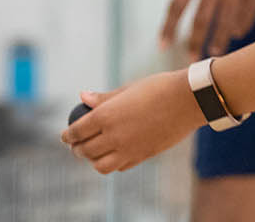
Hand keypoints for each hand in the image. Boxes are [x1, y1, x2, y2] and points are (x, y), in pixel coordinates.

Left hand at [61, 71, 203, 173]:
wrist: (188, 100)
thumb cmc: (158, 88)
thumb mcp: (128, 89)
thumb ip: (103, 98)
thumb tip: (82, 97)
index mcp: (106, 115)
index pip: (76, 132)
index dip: (67, 135)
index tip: (66, 135)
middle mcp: (113, 136)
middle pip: (84, 150)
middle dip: (76, 148)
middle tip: (76, 145)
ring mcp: (128, 149)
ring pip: (100, 165)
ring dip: (93, 160)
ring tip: (94, 153)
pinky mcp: (142, 156)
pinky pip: (120, 166)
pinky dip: (112, 163)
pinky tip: (114, 153)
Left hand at [161, 0, 254, 59]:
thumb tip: (183, 18)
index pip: (177, 5)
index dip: (168, 28)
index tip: (163, 46)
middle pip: (201, 21)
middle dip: (194, 44)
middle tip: (191, 60)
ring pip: (225, 24)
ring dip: (218, 42)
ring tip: (214, 52)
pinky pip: (246, 17)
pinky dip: (239, 29)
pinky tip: (235, 34)